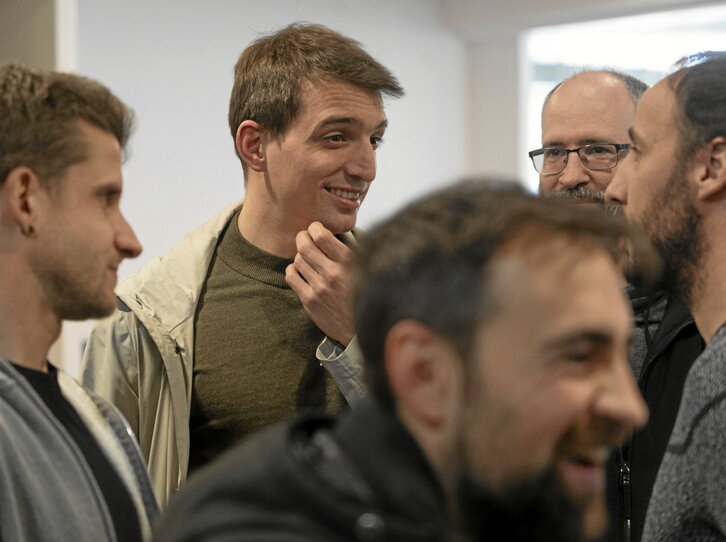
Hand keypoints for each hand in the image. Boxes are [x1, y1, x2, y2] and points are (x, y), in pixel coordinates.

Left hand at [285, 222, 354, 345]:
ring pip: (297, 260)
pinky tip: (299, 271)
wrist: (362, 329)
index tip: (316, 229)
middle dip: (302, 237)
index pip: (322, 236)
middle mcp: (333, 274)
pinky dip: (292, 270)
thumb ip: (354, 250)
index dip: (315, 228)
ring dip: (299, 255)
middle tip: (304, 237)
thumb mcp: (366, 269)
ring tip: (306, 257)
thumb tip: (338, 231)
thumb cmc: (365, 294)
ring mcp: (320, 289)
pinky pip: (291, 277)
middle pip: (305, 246)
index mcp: (350, 263)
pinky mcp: (310, 302)